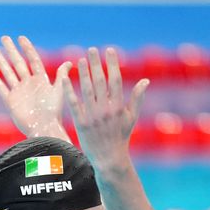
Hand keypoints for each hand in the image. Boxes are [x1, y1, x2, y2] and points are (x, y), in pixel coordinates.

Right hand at [0, 35, 71, 138]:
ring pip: (8, 73)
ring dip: (1, 62)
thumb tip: (70, 62)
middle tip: (4, 38)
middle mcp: (28, 84)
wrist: (43, 128)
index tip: (21, 38)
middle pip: (18, 63)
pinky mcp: (10, 101)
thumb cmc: (54, 112)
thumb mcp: (59, 90)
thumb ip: (62, 76)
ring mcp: (19, 92)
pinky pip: (1, 87)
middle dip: (11, 50)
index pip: (33, 60)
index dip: (27, 48)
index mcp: (40, 80)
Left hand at [61, 47, 148, 168]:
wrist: (109, 159)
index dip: (112, 64)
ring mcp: (92, 116)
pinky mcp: (80, 123)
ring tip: (80, 60)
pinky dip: (69, 91)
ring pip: (86, 90)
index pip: (115, 79)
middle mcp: (105, 109)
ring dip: (83, 73)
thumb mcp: (132, 118)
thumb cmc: (121, 138)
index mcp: (119, 106)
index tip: (109, 50)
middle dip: (96, 64)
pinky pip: (74, 104)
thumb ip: (137, 98)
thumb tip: (145, 80)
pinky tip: (64, 79)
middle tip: (92, 49)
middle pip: (100, 81)